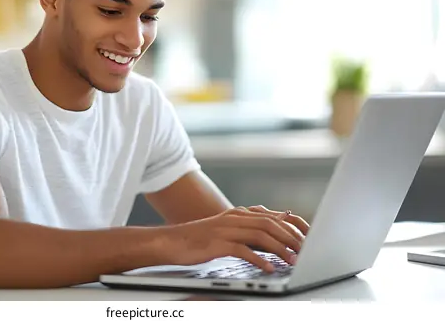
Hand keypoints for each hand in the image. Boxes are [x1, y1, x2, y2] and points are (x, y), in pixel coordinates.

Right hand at [159, 205, 309, 271]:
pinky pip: (243, 249)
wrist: (171, 241)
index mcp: (240, 213)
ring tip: (293, 261)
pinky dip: (259, 259)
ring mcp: (226, 228)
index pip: (276, 216)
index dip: (296, 226)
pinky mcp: (217, 243)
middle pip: (272, 223)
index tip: (311, 238)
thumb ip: (249, 230)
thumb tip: (276, 237)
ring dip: (280, 248)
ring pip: (261, 234)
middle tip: (308, 251)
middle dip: (292, 237)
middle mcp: (236, 217)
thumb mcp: (227, 230)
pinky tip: (269, 268)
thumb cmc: (200, 240)